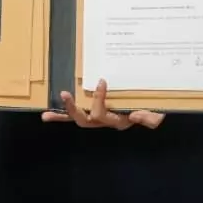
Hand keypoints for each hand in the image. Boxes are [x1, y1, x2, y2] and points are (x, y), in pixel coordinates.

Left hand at [41, 80, 164, 129]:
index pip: (103, 114)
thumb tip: (134, 115)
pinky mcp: (94, 113)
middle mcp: (106, 121)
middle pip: (86, 120)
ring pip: (78, 119)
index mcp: (118, 120)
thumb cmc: (154, 108)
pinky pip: (77, 115)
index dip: (99, 100)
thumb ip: (149, 117)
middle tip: (65, 94)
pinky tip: (48, 115)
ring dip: (62, 116)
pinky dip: (62, 115)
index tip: (101, 81)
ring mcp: (98, 118)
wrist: (153, 107)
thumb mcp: (157, 114)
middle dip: (74, 109)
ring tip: (46, 114)